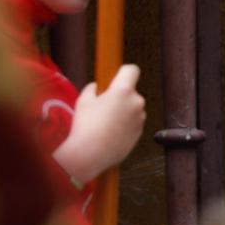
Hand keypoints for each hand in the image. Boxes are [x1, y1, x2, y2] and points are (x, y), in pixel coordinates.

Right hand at [54, 64, 146, 184]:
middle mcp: (136, 102)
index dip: (124, 71)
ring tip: (105, 122)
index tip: (117, 76)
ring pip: (132, 107)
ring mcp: (140, 118)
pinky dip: (125, 124)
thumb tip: (95, 86)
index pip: (132, 70)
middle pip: (131, 91)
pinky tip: (110, 132)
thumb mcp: (84, 101)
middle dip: (120, 95)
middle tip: (103, 105)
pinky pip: (133, 122)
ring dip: (123, 110)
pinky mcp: (141, 132)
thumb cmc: (86, 125)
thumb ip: (92, 89)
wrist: (91, 153)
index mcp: (123, 90)